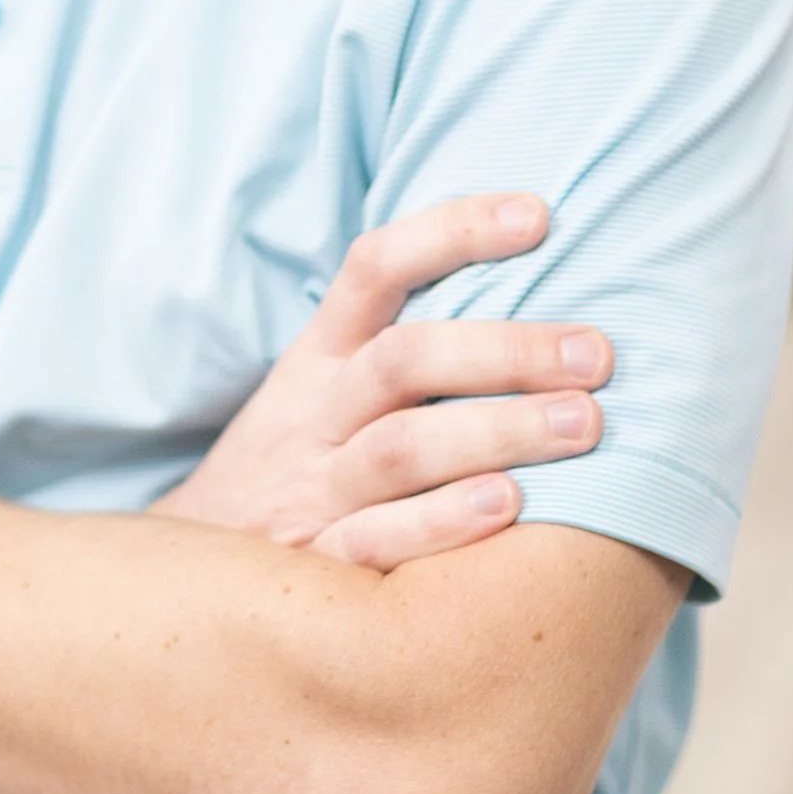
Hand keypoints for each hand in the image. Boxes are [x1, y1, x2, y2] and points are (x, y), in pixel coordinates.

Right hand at [153, 194, 609, 568]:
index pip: (374, 265)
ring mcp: (311, 489)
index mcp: (317, 356)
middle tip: (597, 354)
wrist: (194, 578)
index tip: (538, 215)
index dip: (452, 231)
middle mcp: (313, 413)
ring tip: (586, 425)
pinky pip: (377, 542)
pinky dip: (442, 522)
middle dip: (506, 349)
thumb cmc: (298, 466)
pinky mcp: (313, 567)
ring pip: (401, 449)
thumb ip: (397, 343)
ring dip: (499, 431)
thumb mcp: (320, 390)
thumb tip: (530, 283)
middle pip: (404, 359)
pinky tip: (509, 507)